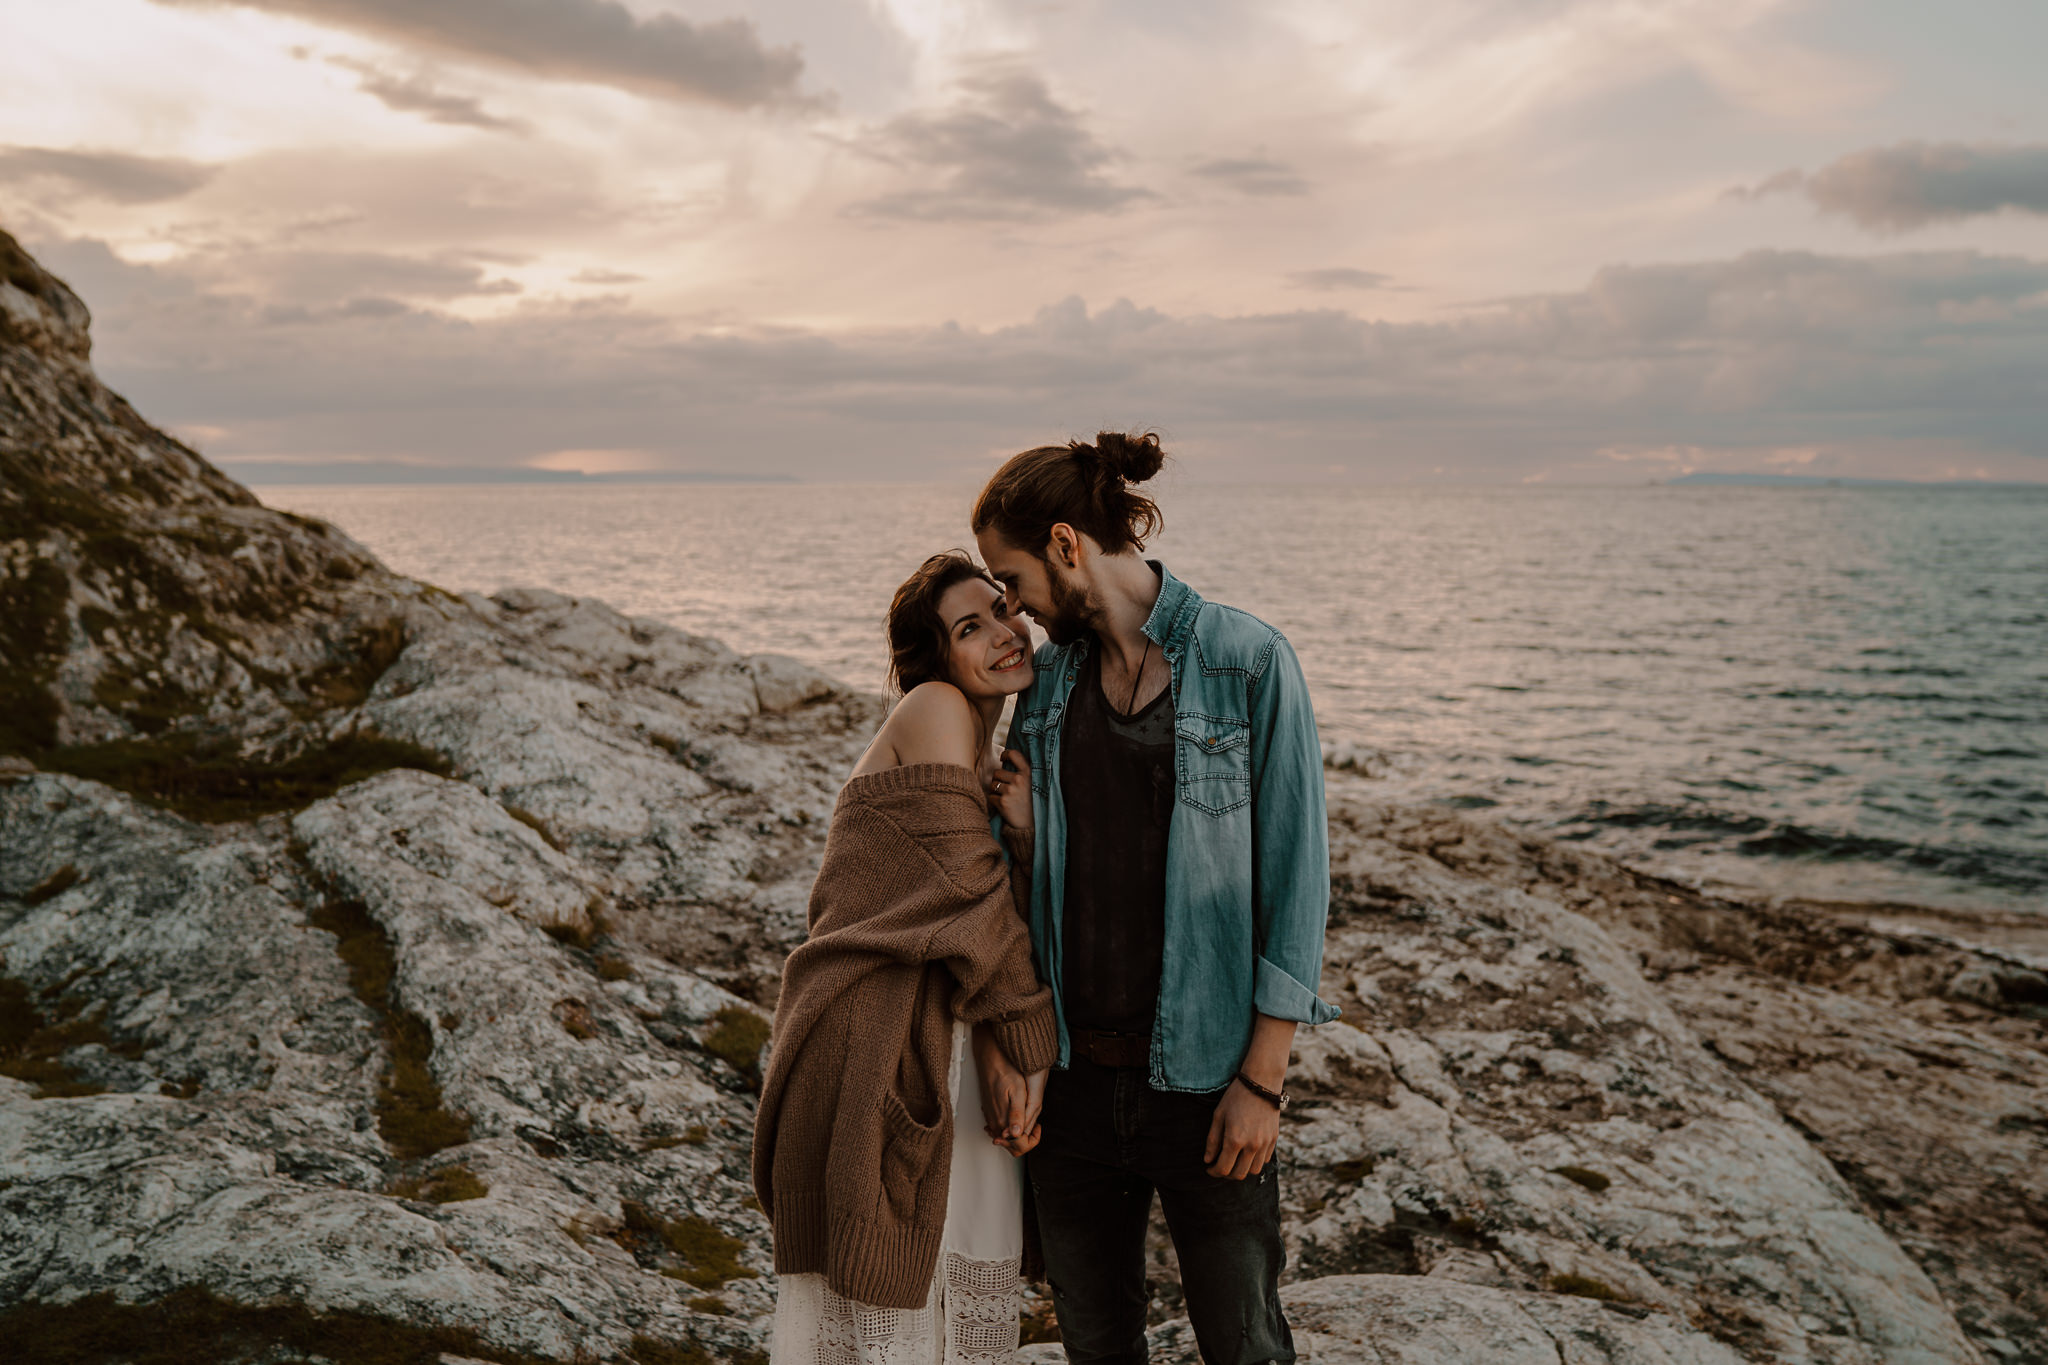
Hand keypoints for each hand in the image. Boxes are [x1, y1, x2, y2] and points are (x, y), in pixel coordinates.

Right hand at [972, 1030, 1045, 1155]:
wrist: (989, 1060)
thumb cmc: (1005, 1072)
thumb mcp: (1017, 1092)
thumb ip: (1017, 1115)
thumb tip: (1018, 1135)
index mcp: (1003, 1121)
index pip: (1019, 1146)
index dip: (1032, 1140)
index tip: (1039, 1127)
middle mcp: (995, 1124)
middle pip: (1012, 1146)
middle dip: (1027, 1139)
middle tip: (1036, 1125)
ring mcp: (991, 1119)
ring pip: (1007, 1137)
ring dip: (1020, 1132)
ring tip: (1029, 1116)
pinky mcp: (989, 1113)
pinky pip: (1001, 1128)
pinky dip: (1011, 1126)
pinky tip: (1018, 1114)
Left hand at [987, 748, 1032, 836]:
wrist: (1032, 824)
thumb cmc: (1031, 802)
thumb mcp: (1032, 783)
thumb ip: (1022, 772)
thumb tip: (1005, 760)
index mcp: (1027, 772)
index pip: (1013, 754)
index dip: (1005, 754)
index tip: (1003, 758)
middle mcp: (1019, 779)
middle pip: (997, 772)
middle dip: (998, 780)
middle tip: (1007, 789)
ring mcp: (1010, 791)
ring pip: (992, 785)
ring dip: (995, 791)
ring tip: (1007, 798)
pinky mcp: (1002, 802)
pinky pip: (991, 797)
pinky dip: (995, 801)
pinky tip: (1005, 806)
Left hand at [1203, 1078, 1279, 1179]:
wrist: (1261, 1083)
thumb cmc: (1236, 1097)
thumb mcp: (1218, 1115)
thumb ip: (1212, 1140)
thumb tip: (1207, 1160)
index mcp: (1235, 1140)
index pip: (1223, 1168)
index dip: (1213, 1172)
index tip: (1209, 1167)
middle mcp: (1252, 1145)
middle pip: (1239, 1174)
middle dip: (1226, 1174)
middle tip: (1219, 1165)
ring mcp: (1265, 1143)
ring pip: (1253, 1171)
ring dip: (1242, 1169)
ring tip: (1233, 1160)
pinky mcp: (1273, 1139)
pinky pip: (1264, 1160)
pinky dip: (1254, 1161)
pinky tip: (1246, 1152)